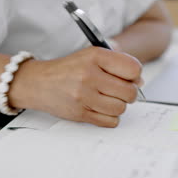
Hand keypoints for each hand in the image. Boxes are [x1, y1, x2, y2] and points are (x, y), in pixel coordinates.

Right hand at [10, 47, 142, 126]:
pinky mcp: (80, 113)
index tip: (129, 77)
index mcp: (95, 56)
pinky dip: (110, 117)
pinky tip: (101, 108)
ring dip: (118, 106)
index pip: (133, 69)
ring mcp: (84, 96)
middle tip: (119, 91)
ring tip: (107, 99)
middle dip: (128, 93)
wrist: (38, 82)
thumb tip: (139, 82)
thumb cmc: (68, 69)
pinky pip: (110, 121)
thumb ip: (116, 64)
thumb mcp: (91, 56)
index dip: (135, 75)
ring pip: (121, 108)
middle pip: (129, 92)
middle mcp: (89, 75)